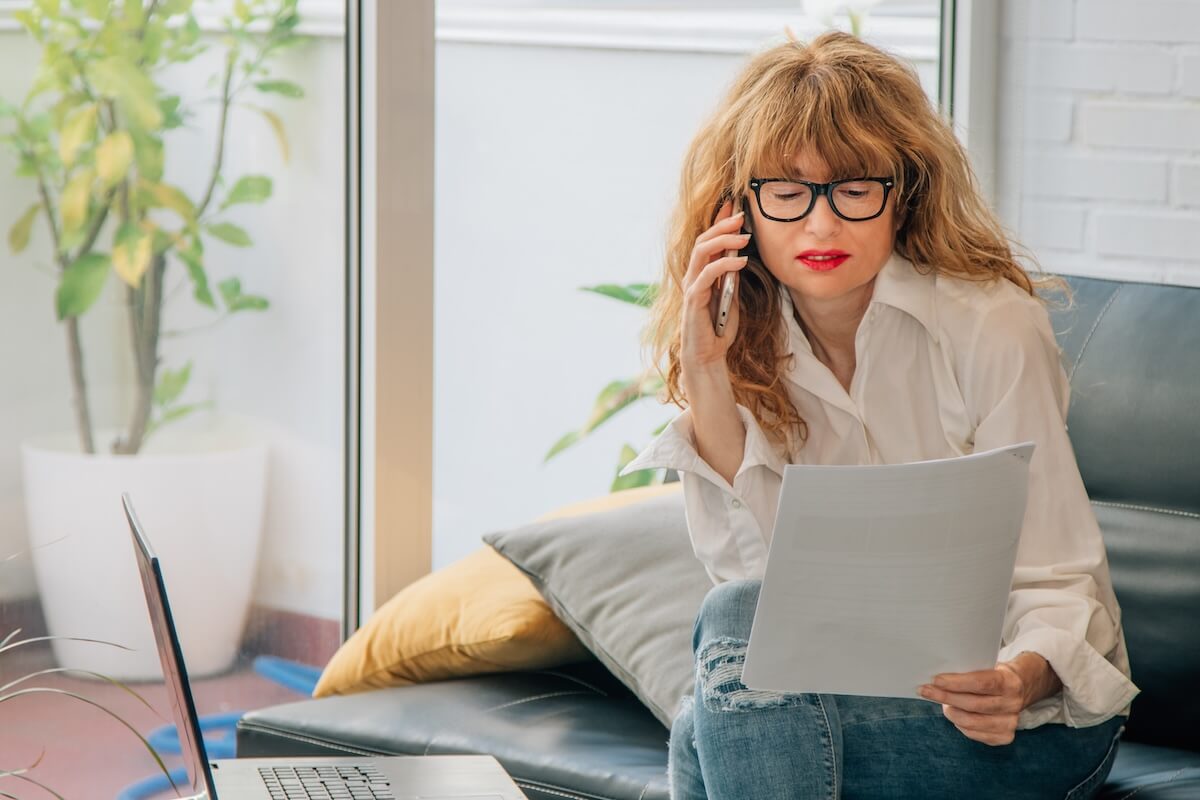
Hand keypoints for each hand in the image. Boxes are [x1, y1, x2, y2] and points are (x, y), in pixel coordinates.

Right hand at [680, 198, 751, 373]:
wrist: (708, 356)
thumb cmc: (719, 328)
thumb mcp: (731, 297)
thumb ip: (731, 277)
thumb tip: (740, 255)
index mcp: (701, 273)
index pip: (708, 241)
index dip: (718, 221)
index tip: (734, 204)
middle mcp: (693, 276)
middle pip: (702, 240)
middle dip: (722, 225)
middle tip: (742, 214)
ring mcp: (691, 286)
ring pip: (701, 252)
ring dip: (723, 240)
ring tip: (743, 235)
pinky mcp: (693, 299)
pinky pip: (707, 275)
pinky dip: (724, 265)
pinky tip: (740, 261)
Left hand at [919, 653, 1059, 745]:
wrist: (1022, 686)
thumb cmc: (995, 673)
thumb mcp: (988, 664)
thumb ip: (969, 669)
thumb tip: (937, 676)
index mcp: (1010, 681)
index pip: (981, 683)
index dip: (956, 682)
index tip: (935, 680)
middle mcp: (1013, 703)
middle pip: (973, 704)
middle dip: (945, 697)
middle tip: (926, 690)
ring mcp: (1011, 722)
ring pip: (972, 722)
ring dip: (951, 712)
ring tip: (941, 703)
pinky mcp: (1005, 736)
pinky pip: (976, 734)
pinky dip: (961, 725)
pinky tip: (955, 714)